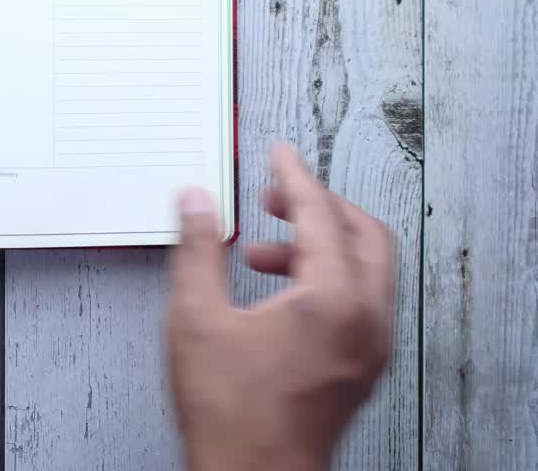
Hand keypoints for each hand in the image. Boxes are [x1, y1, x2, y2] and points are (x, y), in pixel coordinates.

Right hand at [167, 142, 395, 470]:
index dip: (295, 178)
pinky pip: (359, 302)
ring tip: (260, 250)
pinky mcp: (361, 368)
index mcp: (333, 300)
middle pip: (364, 236)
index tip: (279, 154)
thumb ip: (198, 249)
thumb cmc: (230, 412)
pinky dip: (326, 280)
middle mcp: (366, 320)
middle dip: (319, 208)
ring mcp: (370, 347)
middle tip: (275, 197)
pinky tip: (277, 293)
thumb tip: (197, 201)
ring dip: (319, 246)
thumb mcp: (196, 317)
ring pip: (365, 270)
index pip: (321, 216)